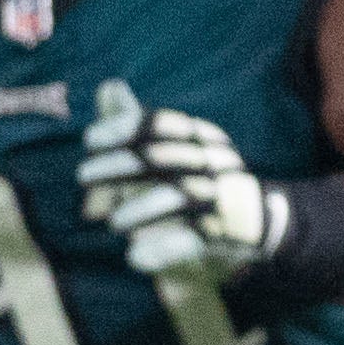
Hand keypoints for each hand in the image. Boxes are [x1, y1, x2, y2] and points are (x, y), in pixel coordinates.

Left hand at [79, 80, 282, 289]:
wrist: (261, 219)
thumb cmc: (204, 178)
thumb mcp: (174, 148)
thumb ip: (139, 123)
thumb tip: (109, 85)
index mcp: (203, 137)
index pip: (161, 125)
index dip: (124, 129)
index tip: (89, 140)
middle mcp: (216, 161)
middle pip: (162, 158)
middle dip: (119, 166)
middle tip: (82, 176)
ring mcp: (224, 196)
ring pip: (178, 197)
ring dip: (140, 210)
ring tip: (112, 224)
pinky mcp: (229, 231)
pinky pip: (193, 239)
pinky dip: (164, 249)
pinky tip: (135, 259)